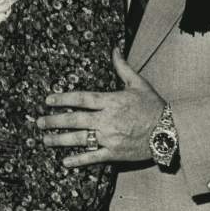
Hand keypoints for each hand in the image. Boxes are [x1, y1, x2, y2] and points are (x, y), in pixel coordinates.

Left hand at [35, 47, 165, 167]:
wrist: (171, 132)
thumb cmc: (154, 106)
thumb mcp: (138, 83)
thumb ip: (122, 67)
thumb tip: (114, 48)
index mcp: (111, 101)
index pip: (81, 98)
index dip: (62, 99)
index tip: (47, 100)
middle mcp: (107, 120)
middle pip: (74, 119)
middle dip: (54, 120)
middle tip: (38, 122)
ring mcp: (110, 138)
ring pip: (79, 139)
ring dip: (59, 140)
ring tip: (44, 140)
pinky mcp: (115, 153)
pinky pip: (93, 157)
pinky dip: (78, 160)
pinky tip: (64, 162)